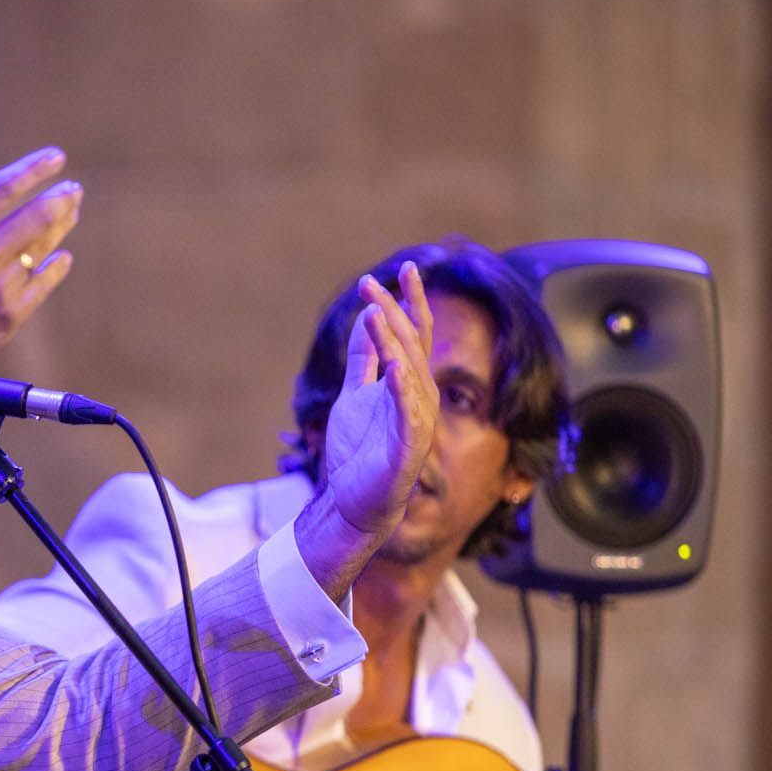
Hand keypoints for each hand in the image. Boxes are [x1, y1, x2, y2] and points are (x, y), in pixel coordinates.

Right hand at [0, 145, 80, 392]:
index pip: (3, 189)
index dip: (34, 170)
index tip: (55, 158)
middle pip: (35, 217)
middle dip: (60, 199)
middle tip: (73, 189)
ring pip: (42, 250)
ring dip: (61, 229)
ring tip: (71, 213)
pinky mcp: (7, 319)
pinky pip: (42, 285)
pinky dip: (55, 268)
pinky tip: (62, 258)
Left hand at [294, 263, 438, 595]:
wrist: (353, 503)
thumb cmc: (359, 452)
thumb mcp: (355, 394)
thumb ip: (363, 359)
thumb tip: (367, 316)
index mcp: (407, 385)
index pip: (415, 335)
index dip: (411, 301)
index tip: (404, 268)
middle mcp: (418, 399)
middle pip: (411, 347)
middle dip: (393, 313)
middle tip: (371, 283)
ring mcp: (416, 423)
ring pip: (410, 374)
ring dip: (394, 342)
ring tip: (377, 312)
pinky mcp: (407, 449)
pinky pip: (409, 414)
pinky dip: (402, 390)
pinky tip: (394, 367)